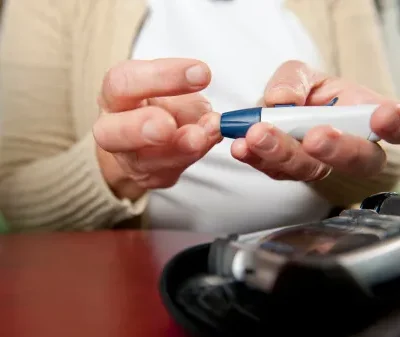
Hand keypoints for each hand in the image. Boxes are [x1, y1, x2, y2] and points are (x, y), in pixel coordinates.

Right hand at [93, 58, 220, 199]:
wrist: (150, 137)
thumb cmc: (160, 104)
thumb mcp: (173, 90)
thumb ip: (189, 100)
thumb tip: (211, 120)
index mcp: (115, 94)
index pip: (124, 82)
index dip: (162, 76)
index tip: (202, 73)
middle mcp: (111, 129)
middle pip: (110, 132)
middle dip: (141, 128)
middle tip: (168, 125)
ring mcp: (128, 159)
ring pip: (144, 161)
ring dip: (178, 148)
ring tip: (201, 137)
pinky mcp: (148, 177)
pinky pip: (169, 172)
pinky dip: (191, 156)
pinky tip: (207, 142)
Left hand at [231, 60, 399, 180]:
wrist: (277, 112)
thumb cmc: (304, 93)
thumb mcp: (301, 75)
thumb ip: (294, 80)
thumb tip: (282, 100)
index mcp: (363, 117)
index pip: (394, 127)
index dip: (396, 125)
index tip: (383, 116)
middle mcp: (347, 147)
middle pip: (357, 161)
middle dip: (335, 150)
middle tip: (313, 137)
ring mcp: (318, 164)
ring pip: (310, 169)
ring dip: (283, 153)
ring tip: (258, 135)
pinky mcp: (289, 172)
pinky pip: (276, 171)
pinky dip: (256, 158)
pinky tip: (242, 146)